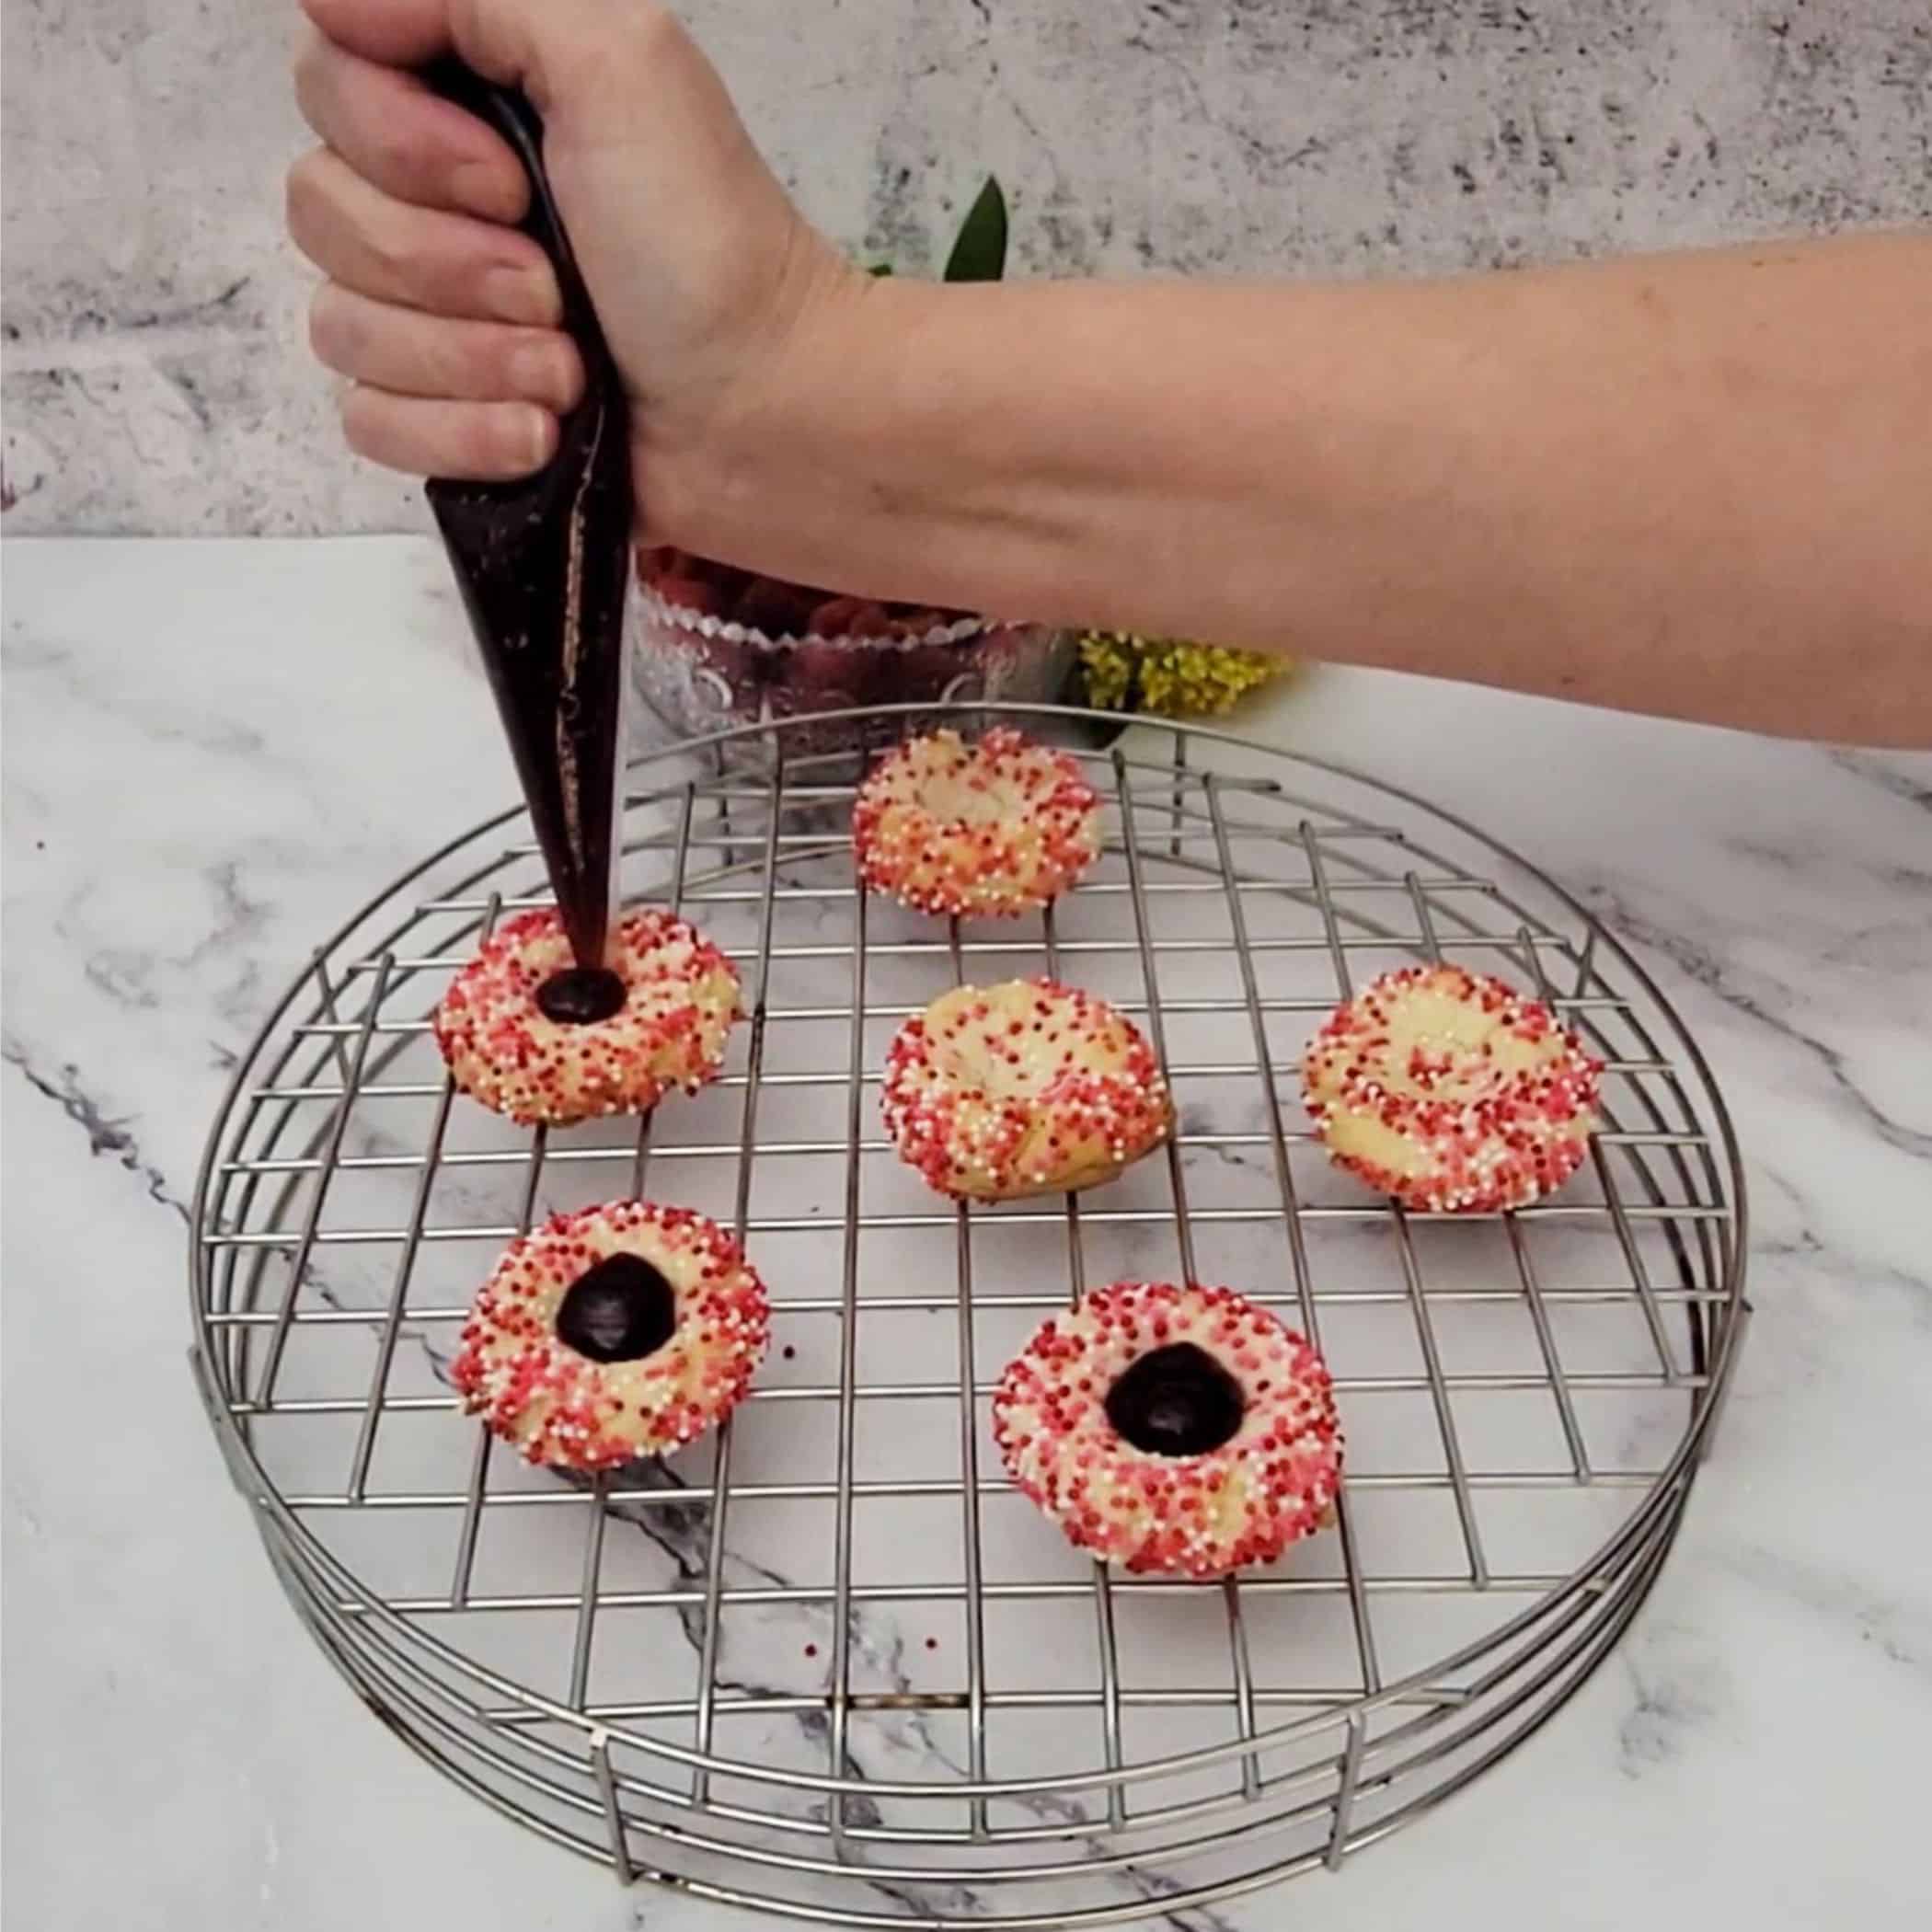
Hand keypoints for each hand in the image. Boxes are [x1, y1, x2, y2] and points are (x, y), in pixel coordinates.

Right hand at [288, 0, 853, 523]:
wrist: (766, 415)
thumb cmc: (706, 245)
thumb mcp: (617, 58)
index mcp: (464, 102)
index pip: (325, 85)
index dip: (400, 145)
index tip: (509, 182)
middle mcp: (435, 202)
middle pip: (320, 212)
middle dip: (450, 268)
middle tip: (560, 291)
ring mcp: (436, 318)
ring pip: (342, 327)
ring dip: (472, 359)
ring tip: (570, 375)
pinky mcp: (446, 419)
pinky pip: (371, 421)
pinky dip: (463, 434)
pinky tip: (542, 437)